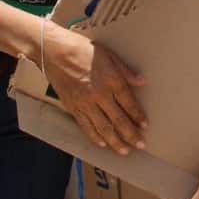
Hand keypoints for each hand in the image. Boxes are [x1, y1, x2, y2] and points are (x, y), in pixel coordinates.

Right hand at [44, 24, 147, 154]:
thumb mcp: (108, 54)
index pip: (129, 103)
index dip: (138, 116)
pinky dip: (95, 137)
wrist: (53, 51)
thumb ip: (125, 70)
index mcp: (111, 80)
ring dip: (115, 141)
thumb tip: (142, 82)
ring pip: (103, 128)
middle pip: (119, 119)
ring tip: (124, 151)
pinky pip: (86, 126)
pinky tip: (103, 144)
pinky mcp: (72, 107)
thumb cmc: (81, 48)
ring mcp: (85, 103)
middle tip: (141, 144)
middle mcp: (99, 95)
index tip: (145, 126)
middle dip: (131, 134)